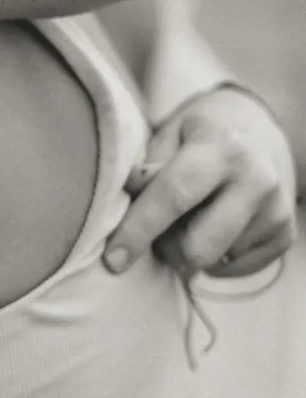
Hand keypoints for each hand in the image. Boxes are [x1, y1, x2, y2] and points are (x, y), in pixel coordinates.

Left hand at [104, 84, 296, 279]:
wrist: (264, 128)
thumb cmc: (202, 131)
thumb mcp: (171, 132)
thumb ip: (148, 166)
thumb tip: (128, 196)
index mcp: (222, 147)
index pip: (174, 195)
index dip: (139, 229)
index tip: (113, 259)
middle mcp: (257, 180)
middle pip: (197, 246)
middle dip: (165, 248)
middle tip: (157, 230)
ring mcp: (276, 212)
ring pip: (212, 262)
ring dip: (187, 250)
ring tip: (191, 217)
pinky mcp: (285, 237)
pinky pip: (231, 269)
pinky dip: (212, 256)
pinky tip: (215, 225)